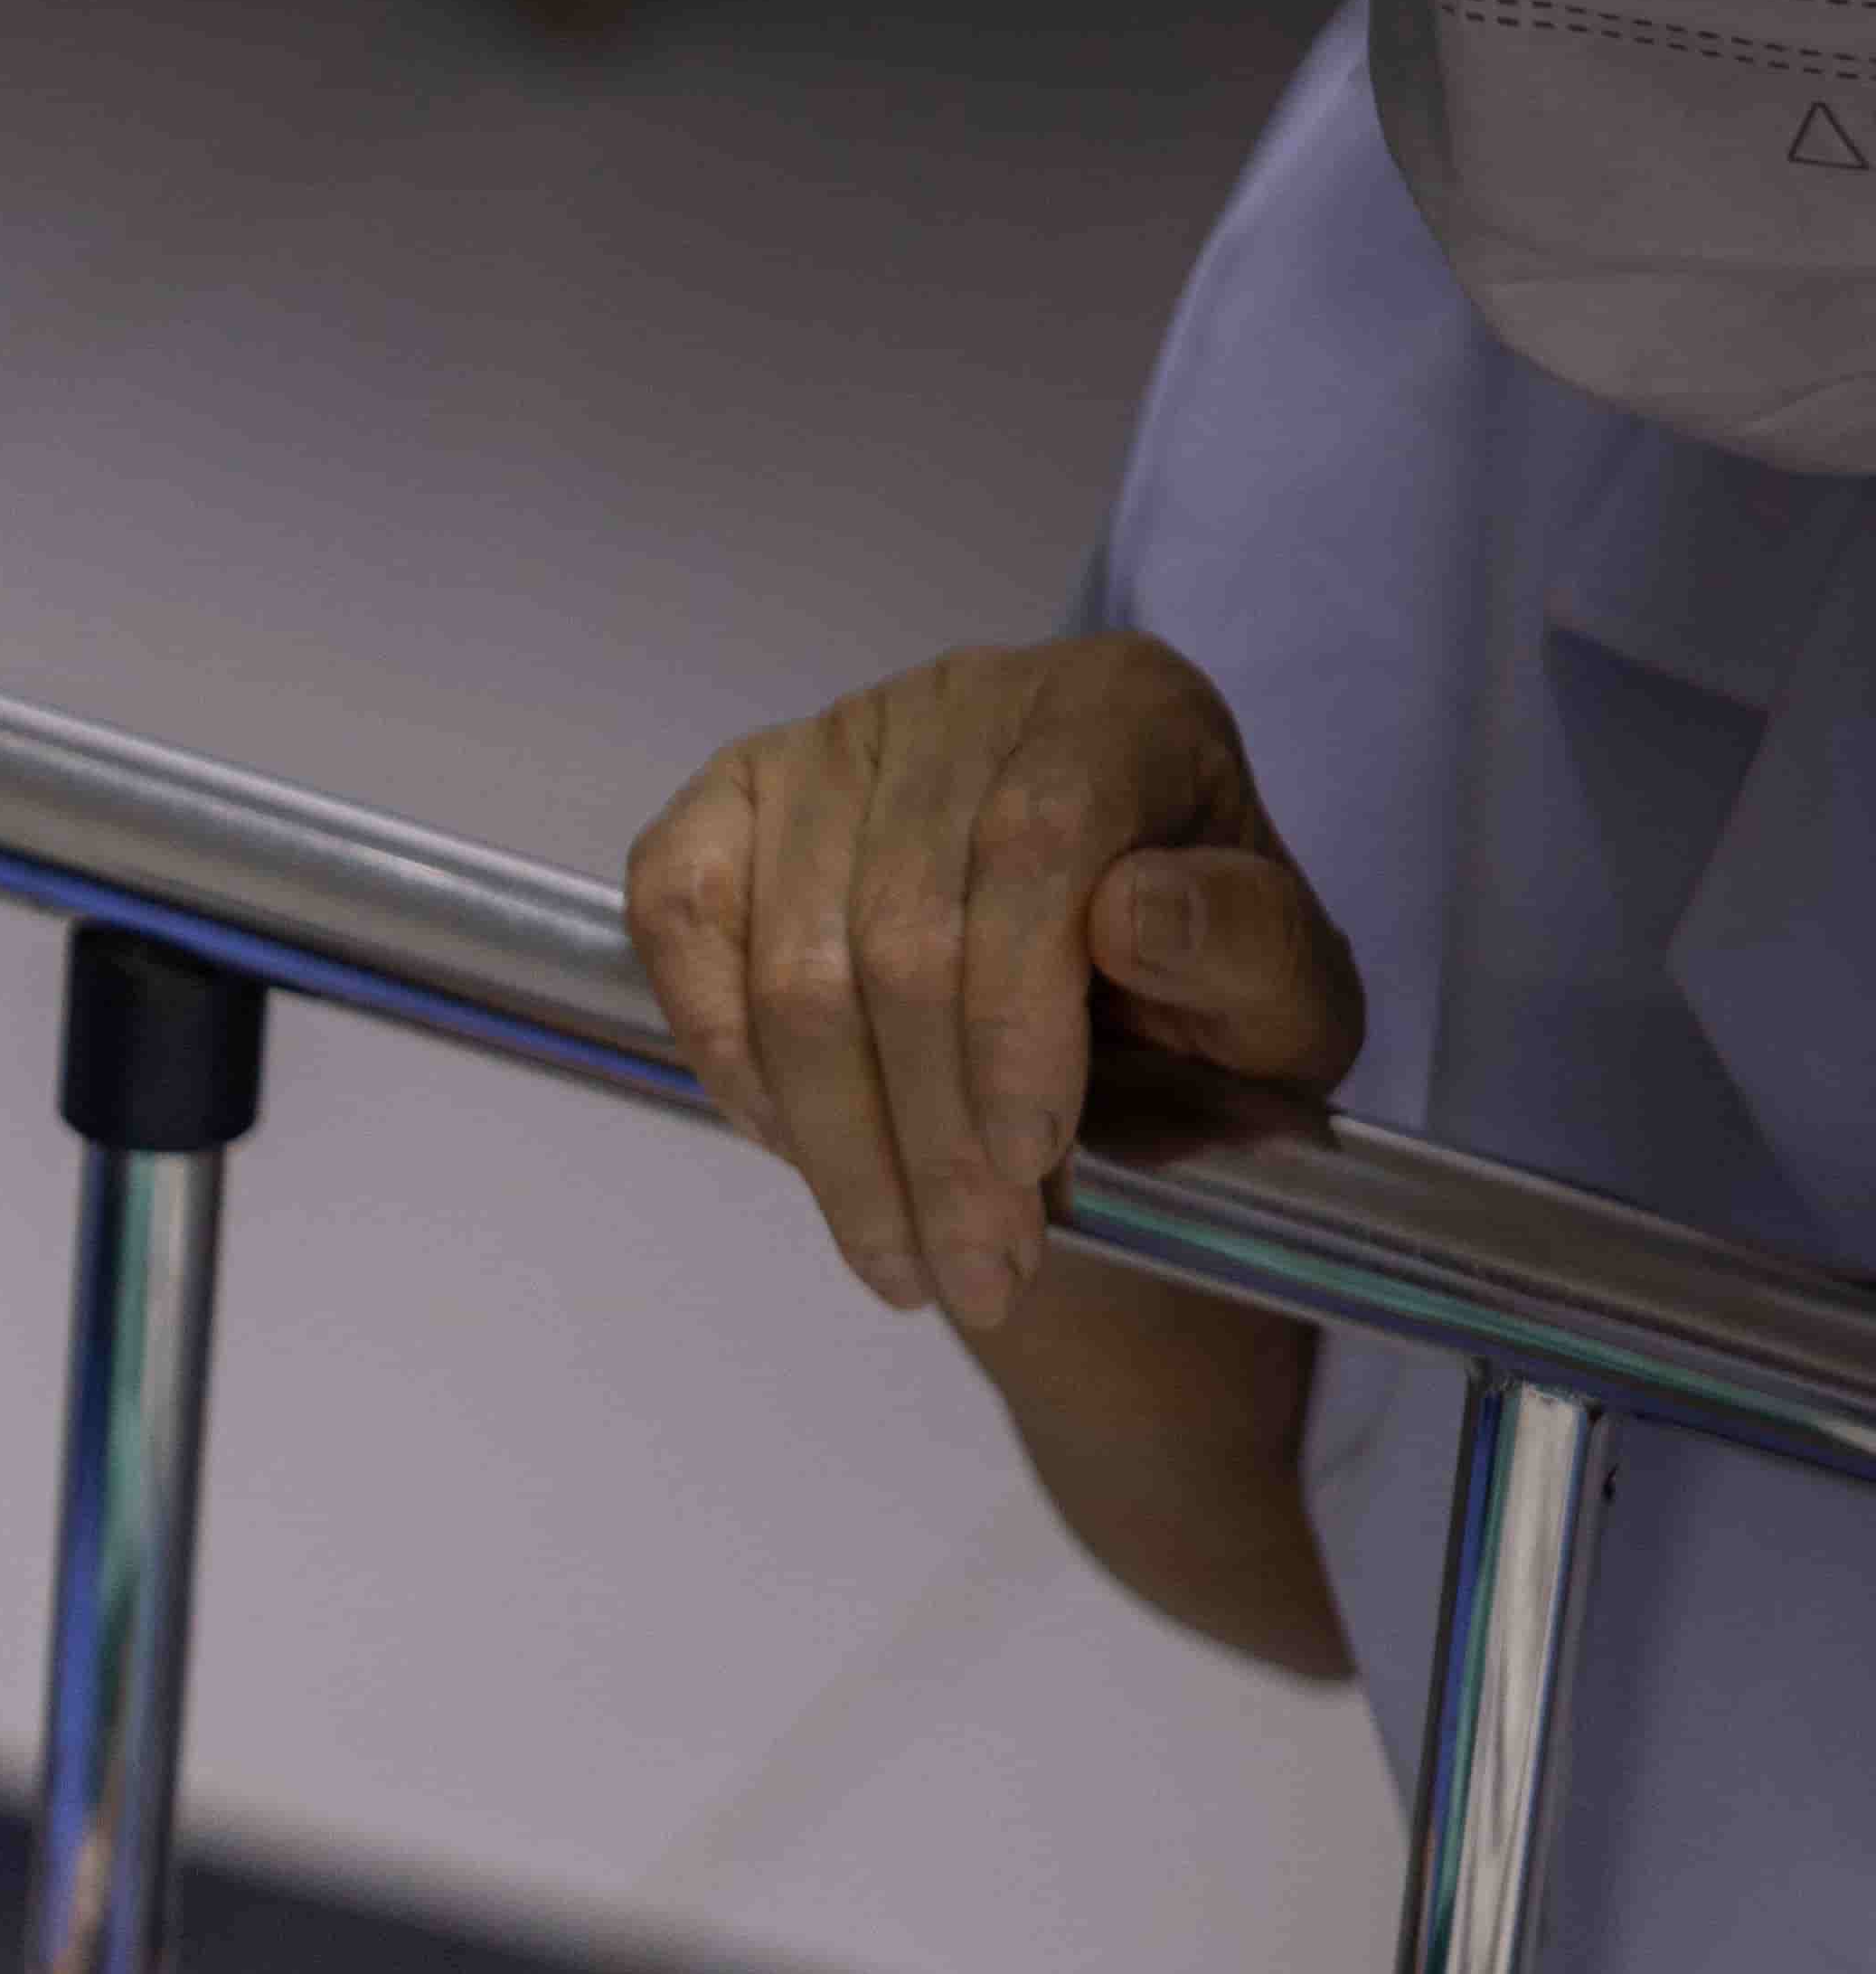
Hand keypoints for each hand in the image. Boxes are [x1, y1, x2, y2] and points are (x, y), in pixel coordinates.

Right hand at [622, 632, 1364, 1336]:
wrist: (1103, 995)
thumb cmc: (1198, 994)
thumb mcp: (1289, 998)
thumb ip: (1250, 952)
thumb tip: (1131, 910)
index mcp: (1122, 710)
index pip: (1035, 846)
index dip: (1016, 1020)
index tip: (1029, 1164)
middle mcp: (967, 698)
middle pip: (902, 932)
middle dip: (932, 1138)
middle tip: (976, 1274)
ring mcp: (831, 745)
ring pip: (793, 965)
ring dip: (840, 1145)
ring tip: (901, 1262)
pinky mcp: (730, 801)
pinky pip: (683, 922)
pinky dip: (725, 1056)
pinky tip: (798, 1144)